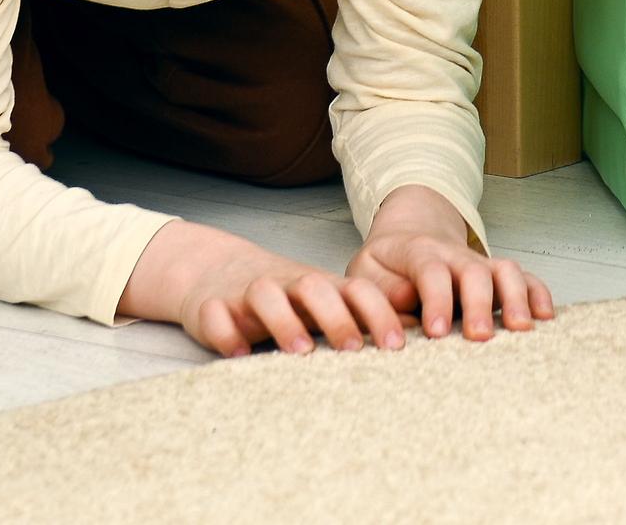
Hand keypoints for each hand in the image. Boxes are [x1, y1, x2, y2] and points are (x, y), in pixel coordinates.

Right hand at [127, 219, 402, 356]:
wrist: (212, 270)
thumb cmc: (283, 296)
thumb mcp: (323, 300)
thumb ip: (363, 312)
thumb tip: (416, 323)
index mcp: (319, 286)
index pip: (354, 290)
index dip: (377, 313)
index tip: (396, 346)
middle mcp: (285, 285)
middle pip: (313, 287)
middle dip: (335, 317)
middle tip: (353, 350)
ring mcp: (246, 293)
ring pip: (264, 294)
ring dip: (283, 321)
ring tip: (300, 353)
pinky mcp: (210, 306)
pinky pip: (214, 315)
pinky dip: (225, 332)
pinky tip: (238, 354)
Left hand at [348, 186, 555, 341]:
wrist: (410, 234)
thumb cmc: (386, 265)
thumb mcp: (366, 272)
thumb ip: (380, 291)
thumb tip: (404, 309)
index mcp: (418, 252)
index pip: (431, 271)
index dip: (436, 299)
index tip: (435, 331)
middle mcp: (455, 256)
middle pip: (474, 271)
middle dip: (479, 303)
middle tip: (480, 336)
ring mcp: (480, 264)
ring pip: (505, 270)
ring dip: (516, 298)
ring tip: (522, 330)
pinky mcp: (497, 276)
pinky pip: (524, 278)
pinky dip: (538, 294)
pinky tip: (546, 317)